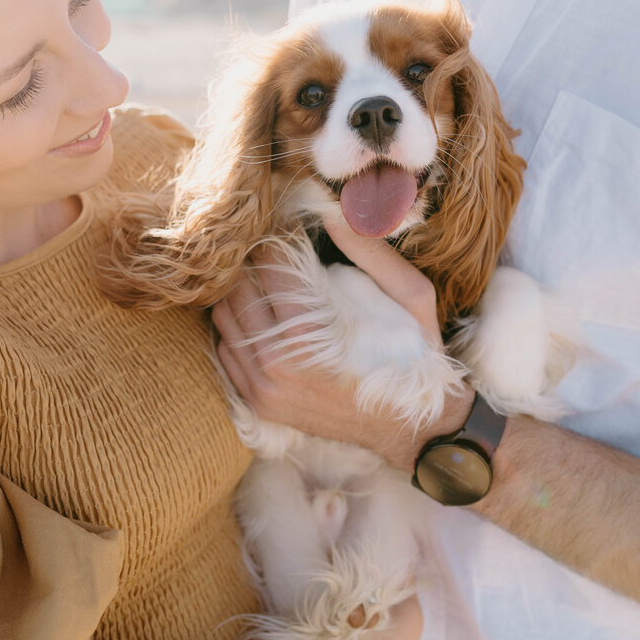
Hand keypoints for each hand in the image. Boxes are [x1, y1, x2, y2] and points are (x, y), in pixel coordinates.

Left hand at [213, 219, 471, 468]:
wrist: (412, 425)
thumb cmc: (415, 354)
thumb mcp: (411, 296)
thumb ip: (371, 253)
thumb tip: (333, 214)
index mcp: (309, 331)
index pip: (268, 262)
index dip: (279, 239)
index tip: (292, 233)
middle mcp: (275, 361)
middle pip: (237, 286)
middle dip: (255, 263)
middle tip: (276, 252)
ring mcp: (262, 386)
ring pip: (224, 316)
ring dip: (242, 292)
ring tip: (270, 282)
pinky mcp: (258, 403)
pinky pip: (225, 350)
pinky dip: (238, 327)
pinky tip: (265, 317)